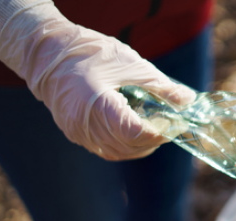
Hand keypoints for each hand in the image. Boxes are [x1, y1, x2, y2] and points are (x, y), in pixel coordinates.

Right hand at [0, 2, 195, 159]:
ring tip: (154, 128)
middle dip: (154, 139)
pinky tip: (134, 132)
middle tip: (169, 125)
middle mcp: (85, 125)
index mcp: (98, 105)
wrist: (47, 53)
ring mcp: (78, 133)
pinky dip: (124, 145)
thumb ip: (161, 86)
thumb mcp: (131, 64)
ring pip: (118, 153)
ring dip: (140, 146)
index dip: (159, 132)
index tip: (174, 123)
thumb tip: (188, 100)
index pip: (135, 133)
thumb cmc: (89, 54)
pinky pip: (105, 149)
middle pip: (129, 146)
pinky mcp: (75, 135)